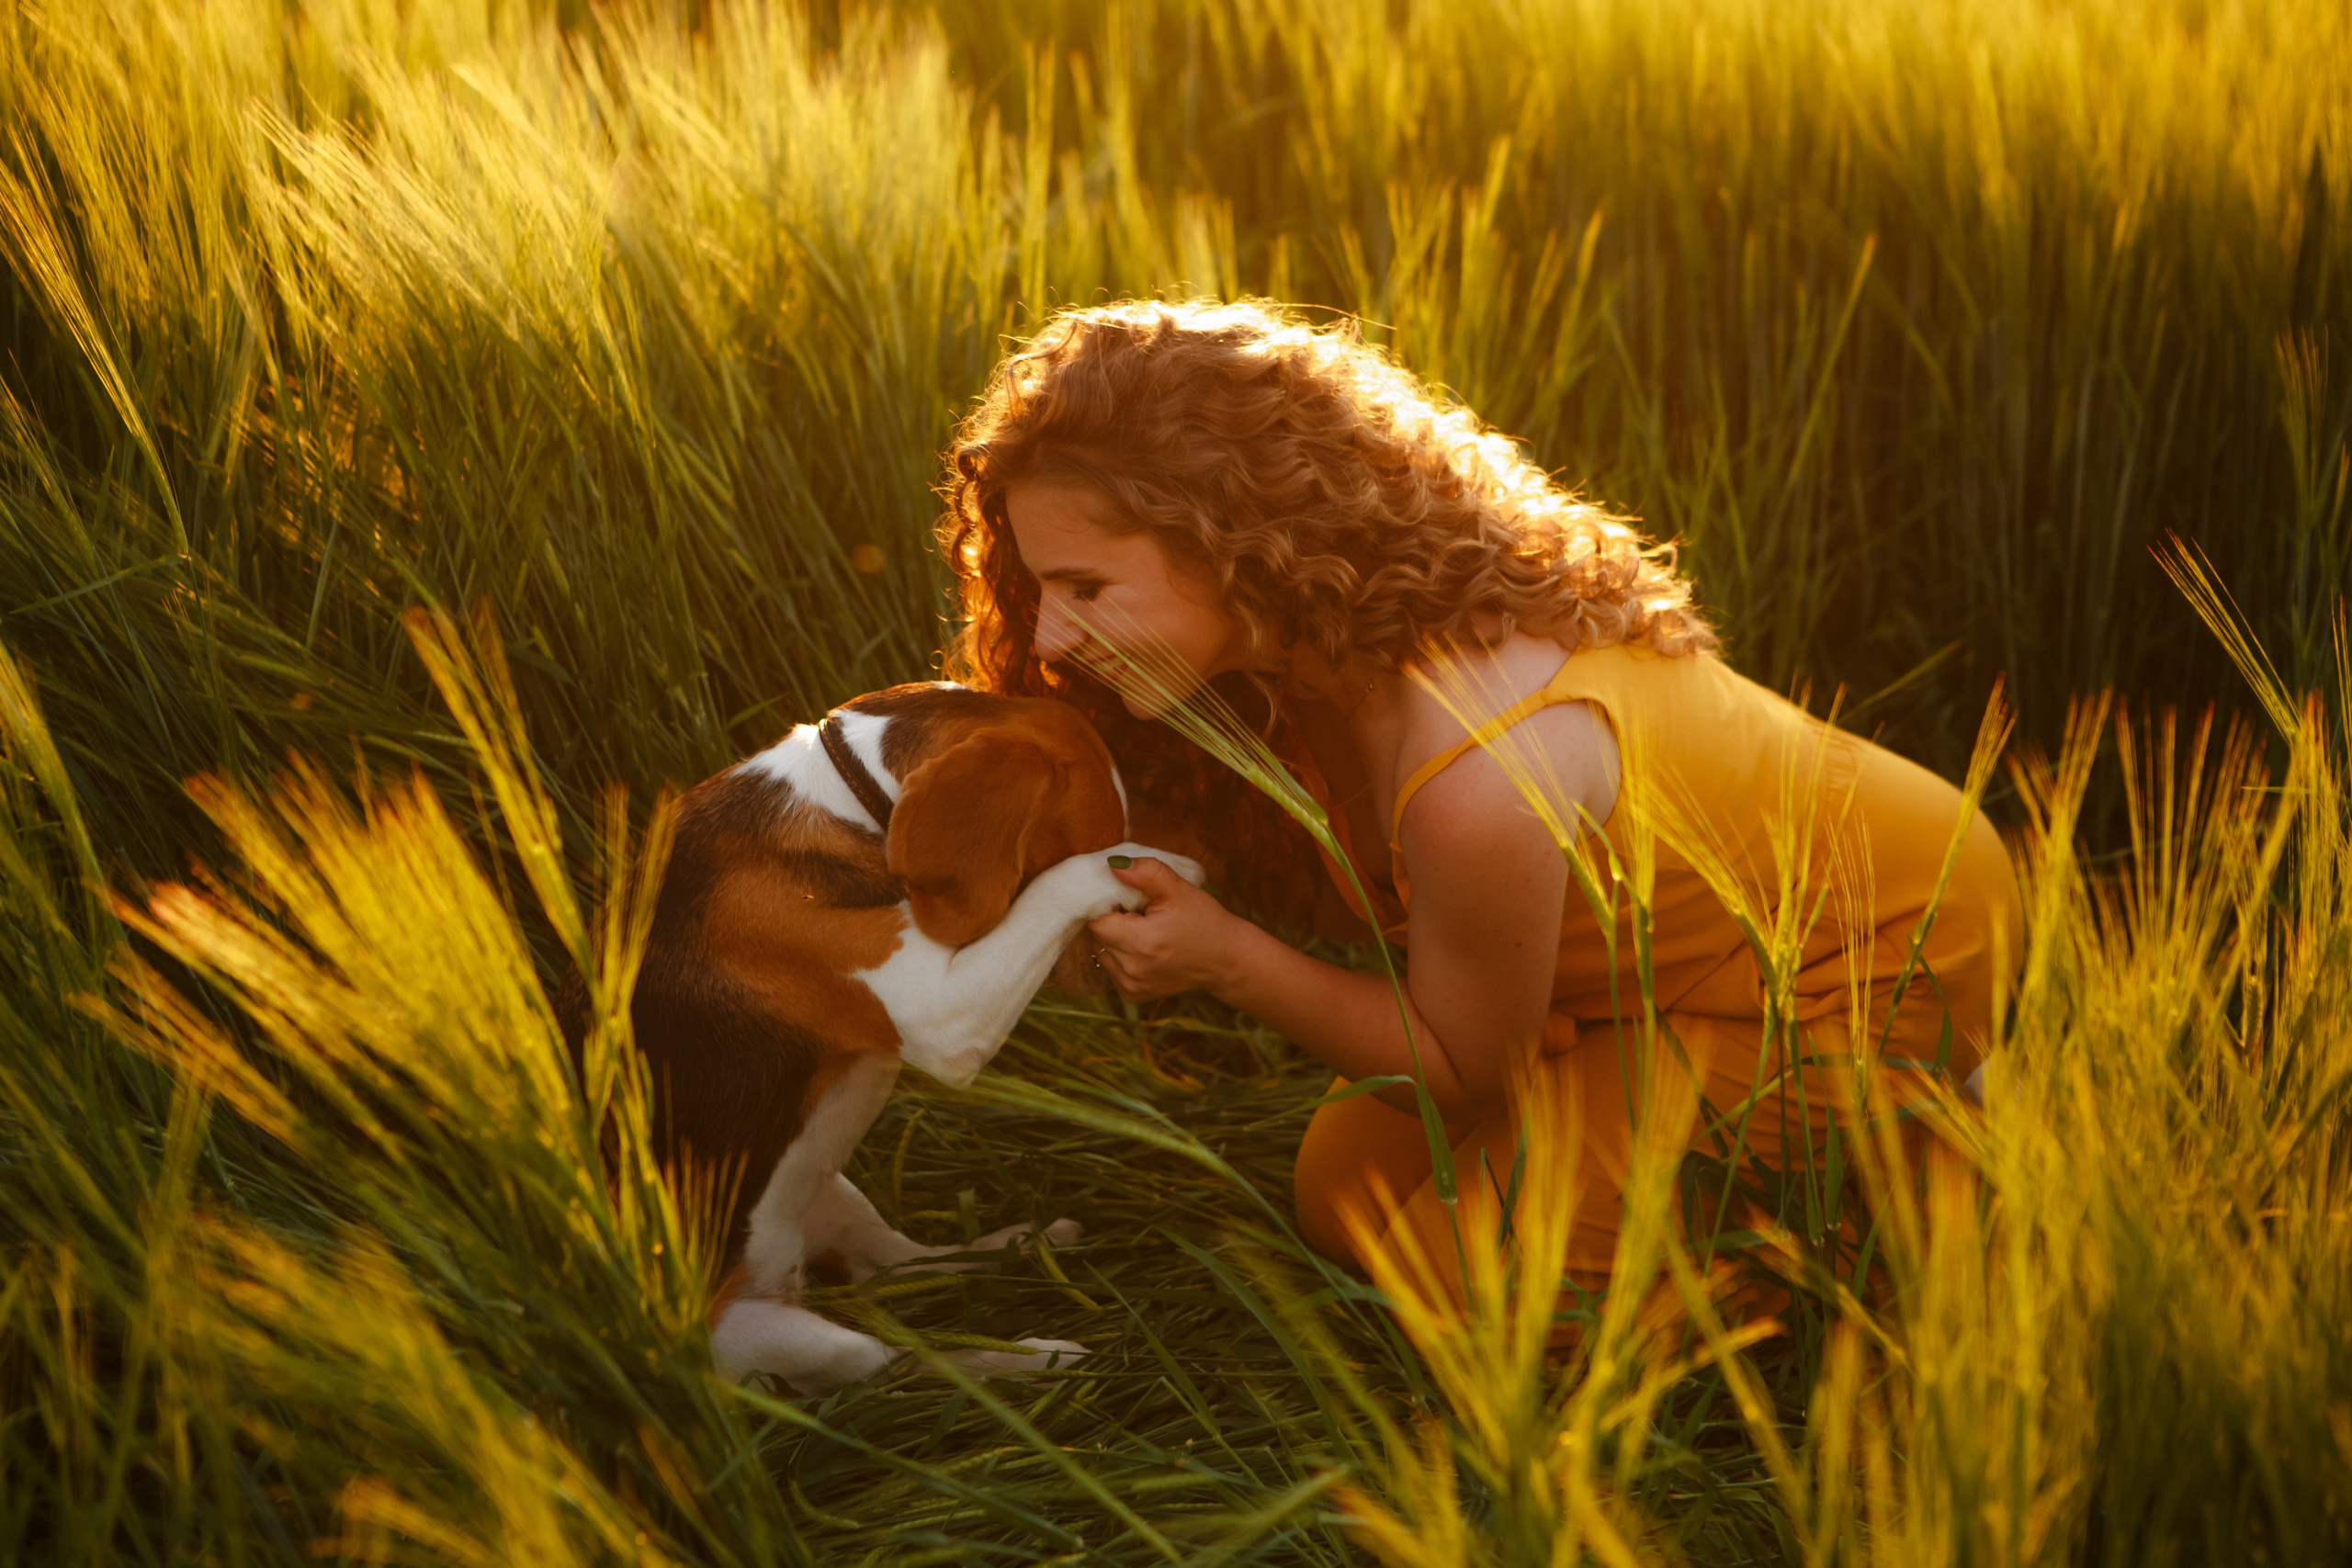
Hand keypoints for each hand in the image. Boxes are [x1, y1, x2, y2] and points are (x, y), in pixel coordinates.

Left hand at [1087, 856, 1244, 1001]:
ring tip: (1144, 931)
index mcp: (1140, 942)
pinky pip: (1112, 969)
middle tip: (1140, 913)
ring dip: (1115, 939)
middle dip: (1112, 920)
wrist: (1225, 960)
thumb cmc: (1204, 920)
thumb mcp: (1179, 889)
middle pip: (1098, 936)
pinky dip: (1122, 957)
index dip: (1107, 905)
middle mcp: (1131, 969)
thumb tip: (1112, 866)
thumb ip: (1146, 873)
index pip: (1096, 920)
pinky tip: (1146, 950)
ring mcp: (1131, 985)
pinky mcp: (1134, 994)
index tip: (1128, 899)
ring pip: (1102, 952)